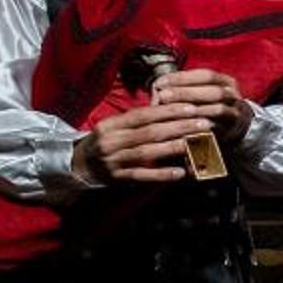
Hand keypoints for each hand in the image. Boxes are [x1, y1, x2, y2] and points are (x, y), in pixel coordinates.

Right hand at [76, 101, 209, 184]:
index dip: (168, 111)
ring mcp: (113, 160)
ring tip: (195, 143)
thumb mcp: (116, 126)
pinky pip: (142, 176)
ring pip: (147, 152)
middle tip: (203, 124)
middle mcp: (111, 141)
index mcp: (111, 125)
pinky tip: (180, 172)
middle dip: (178, 127)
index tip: (191, 107)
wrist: (79, 166)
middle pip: (149, 132)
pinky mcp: (117, 178)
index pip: (143, 115)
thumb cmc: (106, 142)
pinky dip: (161, 174)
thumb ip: (138, 119)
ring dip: (173, 148)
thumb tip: (168, 104)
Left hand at [152, 67, 249, 141]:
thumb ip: (181, 87)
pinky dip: (198, 126)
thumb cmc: (205, 105)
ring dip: (193, 109)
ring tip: (171, 110)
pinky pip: (217, 128)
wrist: (230, 127)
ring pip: (218, 110)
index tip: (160, 82)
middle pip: (214, 91)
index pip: (206, 75)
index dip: (183, 78)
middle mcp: (234, 97)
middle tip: (163, 95)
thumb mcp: (197, 91)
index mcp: (226, 82)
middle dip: (187, 92)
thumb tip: (157, 87)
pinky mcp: (231, 131)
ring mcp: (235, 114)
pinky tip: (181, 125)